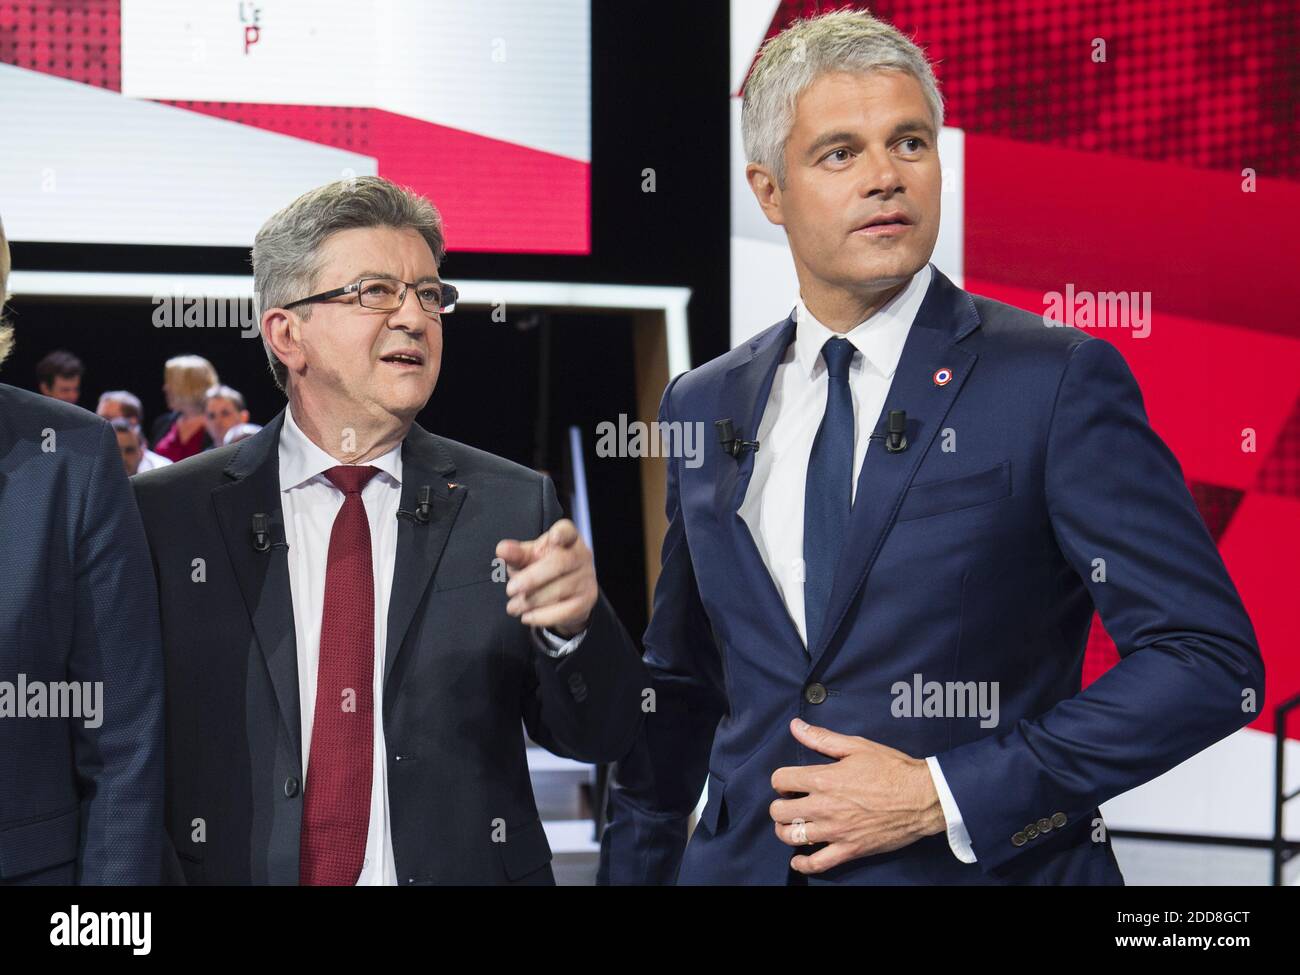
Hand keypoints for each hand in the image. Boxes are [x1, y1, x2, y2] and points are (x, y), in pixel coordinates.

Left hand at [496, 519, 596, 637]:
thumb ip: (516, 554)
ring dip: (531, 601)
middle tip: (510, 590)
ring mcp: (586, 579)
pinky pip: (564, 611)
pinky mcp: (586, 601)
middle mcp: (581, 556)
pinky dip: (542, 616)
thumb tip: (502, 550)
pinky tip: (527, 616)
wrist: (562, 595)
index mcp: (567, 539)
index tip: (553, 538)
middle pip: (560, 563)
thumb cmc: (543, 569)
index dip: (561, 533)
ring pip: (559, 590)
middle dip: (532, 578)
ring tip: (513, 607)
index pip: (567, 531)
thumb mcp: (527, 558)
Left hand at [769, 718, 945, 874]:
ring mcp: (835, 831)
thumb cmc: (891, 769)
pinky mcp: (849, 850)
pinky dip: (802, 864)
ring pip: (792, 837)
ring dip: (786, 831)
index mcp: (823, 779)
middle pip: (779, 812)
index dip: (781, 780)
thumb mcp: (856, 746)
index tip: (789, 782)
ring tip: (793, 824)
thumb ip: (821, 738)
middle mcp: (824, 806)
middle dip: (780, 806)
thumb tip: (795, 726)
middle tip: (790, 803)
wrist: (922, 798)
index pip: (780, 780)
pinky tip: (798, 858)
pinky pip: (817, 864)